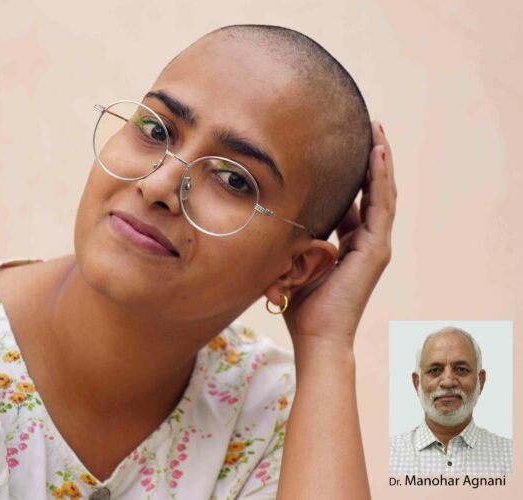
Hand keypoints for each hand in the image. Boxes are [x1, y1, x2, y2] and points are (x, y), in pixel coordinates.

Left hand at [284, 122, 395, 345]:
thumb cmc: (299, 305)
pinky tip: (377, 153)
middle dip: (369, 160)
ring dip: (379, 161)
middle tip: (366, 128)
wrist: (315, 336)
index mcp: (347, 246)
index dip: (351, 175)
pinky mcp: (376, 250)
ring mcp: (374, 246)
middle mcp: (365, 243)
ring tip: (376, 130)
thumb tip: (271, 216)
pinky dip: (380, 179)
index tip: (343, 148)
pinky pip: (381, 206)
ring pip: (381, 194)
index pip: (353, 202)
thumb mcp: (292, 261)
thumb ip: (291, 239)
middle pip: (372, 192)